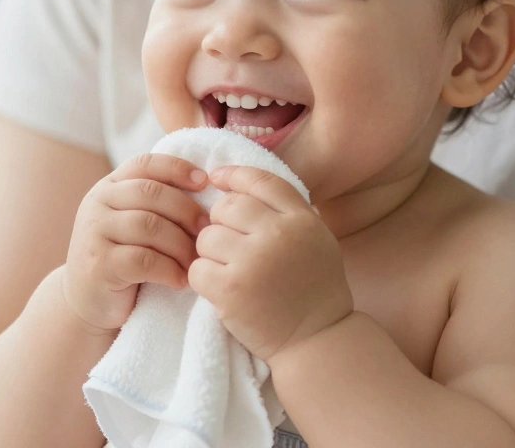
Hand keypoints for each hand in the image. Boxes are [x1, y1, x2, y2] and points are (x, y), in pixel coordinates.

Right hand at [62, 153, 210, 333]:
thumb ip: (156, 204)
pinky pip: (143, 259)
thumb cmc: (124, 260)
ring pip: (149, 226)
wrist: (88, 304)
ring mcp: (94, 233)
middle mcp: (97, 203)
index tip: (205, 181)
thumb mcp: (134, 224)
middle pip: (151, 193)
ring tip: (196, 260)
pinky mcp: (99, 264)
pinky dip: (169, 270)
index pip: (144, 164)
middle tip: (208, 230)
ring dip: (181, 244)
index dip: (177, 168)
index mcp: (109, 187)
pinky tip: (180, 280)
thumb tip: (206, 188)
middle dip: (186, 210)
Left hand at [188, 166, 353, 361]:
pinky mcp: (231, 289)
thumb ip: (284, 212)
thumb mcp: (314, 238)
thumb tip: (234, 185)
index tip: (216, 179)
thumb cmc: (313, 288)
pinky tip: (222, 290)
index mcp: (302, 219)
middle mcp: (280, 234)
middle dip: (221, 225)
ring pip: (207, 237)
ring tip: (230, 272)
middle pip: (227, 207)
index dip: (234, 175)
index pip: (261, 181)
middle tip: (232, 250)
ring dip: (210, 254)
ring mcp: (254, 261)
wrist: (317, 339)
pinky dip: (204, 280)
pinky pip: (197, 268)